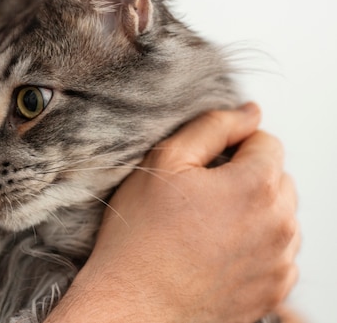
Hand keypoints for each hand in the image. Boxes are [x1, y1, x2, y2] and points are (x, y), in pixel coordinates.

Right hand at [47, 103, 299, 322]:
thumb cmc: (142, 236)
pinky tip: (216, 252)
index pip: (266, 142)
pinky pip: (277, 253)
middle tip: (199, 197)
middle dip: (246, 177)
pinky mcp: (273, 290)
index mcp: (257, 185)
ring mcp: (280, 261)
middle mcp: (280, 223)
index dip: (232, 146)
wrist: (135, 304)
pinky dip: (255, 246)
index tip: (203, 167)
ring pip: (279, 216)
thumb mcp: (165, 162)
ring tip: (206, 227)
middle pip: (277, 178)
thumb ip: (213, 126)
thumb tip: (250, 112)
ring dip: (253, 212)